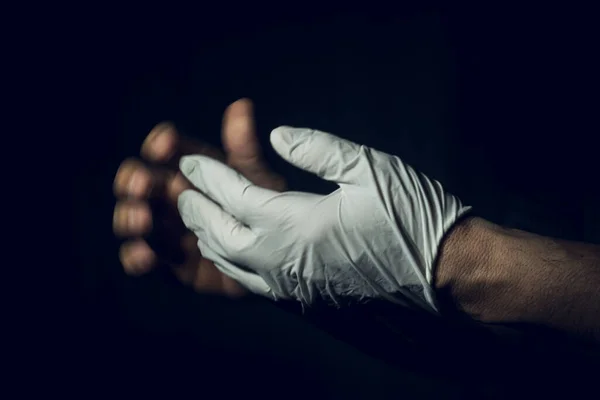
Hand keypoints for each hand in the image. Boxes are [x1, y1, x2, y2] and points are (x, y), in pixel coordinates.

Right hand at [113, 99, 285, 295]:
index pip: (167, 150)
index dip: (161, 145)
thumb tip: (241, 105)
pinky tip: (145, 255)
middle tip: (142, 184)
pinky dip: (136, 257)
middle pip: (141, 183)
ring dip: (131, 217)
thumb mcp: (256, 180)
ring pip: (135, 219)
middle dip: (137, 181)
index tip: (164, 145)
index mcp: (193, 172)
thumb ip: (244, 149)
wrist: (277, 259)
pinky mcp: (170, 263)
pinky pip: (142, 259)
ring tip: (143, 218)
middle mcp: (174, 197)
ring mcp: (168, 230)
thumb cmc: (265, 212)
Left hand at [177, 127, 469, 311]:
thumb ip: (316, 148)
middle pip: (220, 233)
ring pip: (229, 261)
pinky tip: (230, 247)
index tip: (192, 160)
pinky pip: (249, 279)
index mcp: (295, 224)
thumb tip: (276, 135)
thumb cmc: (409, 214)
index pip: (234, 196)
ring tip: (198, 214)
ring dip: (207, 235)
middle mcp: (282, 260)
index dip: (209, 176)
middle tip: (183, 186)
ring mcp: (290, 283)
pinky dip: (229, 259)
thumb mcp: (366, 167)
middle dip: (196, 207)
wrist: (442, 271)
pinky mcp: (302, 296)